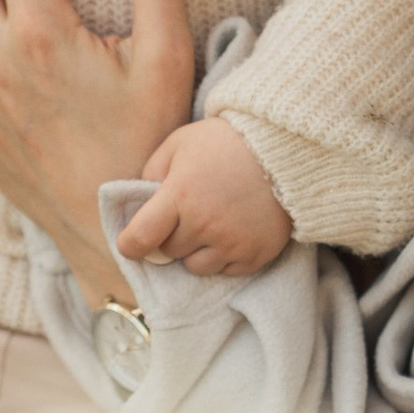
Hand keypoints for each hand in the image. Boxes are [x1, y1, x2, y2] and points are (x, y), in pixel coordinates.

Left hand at [116, 116, 293, 280]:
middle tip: (186, 215)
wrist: (284, 147)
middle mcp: (204, 223)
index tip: (131, 244)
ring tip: (211, 224)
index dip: (129, 245)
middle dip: (171, 237)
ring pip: (196, 267)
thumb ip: (152, 172)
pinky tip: (232, 230)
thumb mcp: (179, 143)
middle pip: (169, 252)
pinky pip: (226, 271)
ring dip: (196, 250)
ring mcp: (232, 242)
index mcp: (179, 195)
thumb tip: (140, 205)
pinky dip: (224, 256)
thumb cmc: (224, 141)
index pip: (140, 238)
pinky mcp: (256, 254)